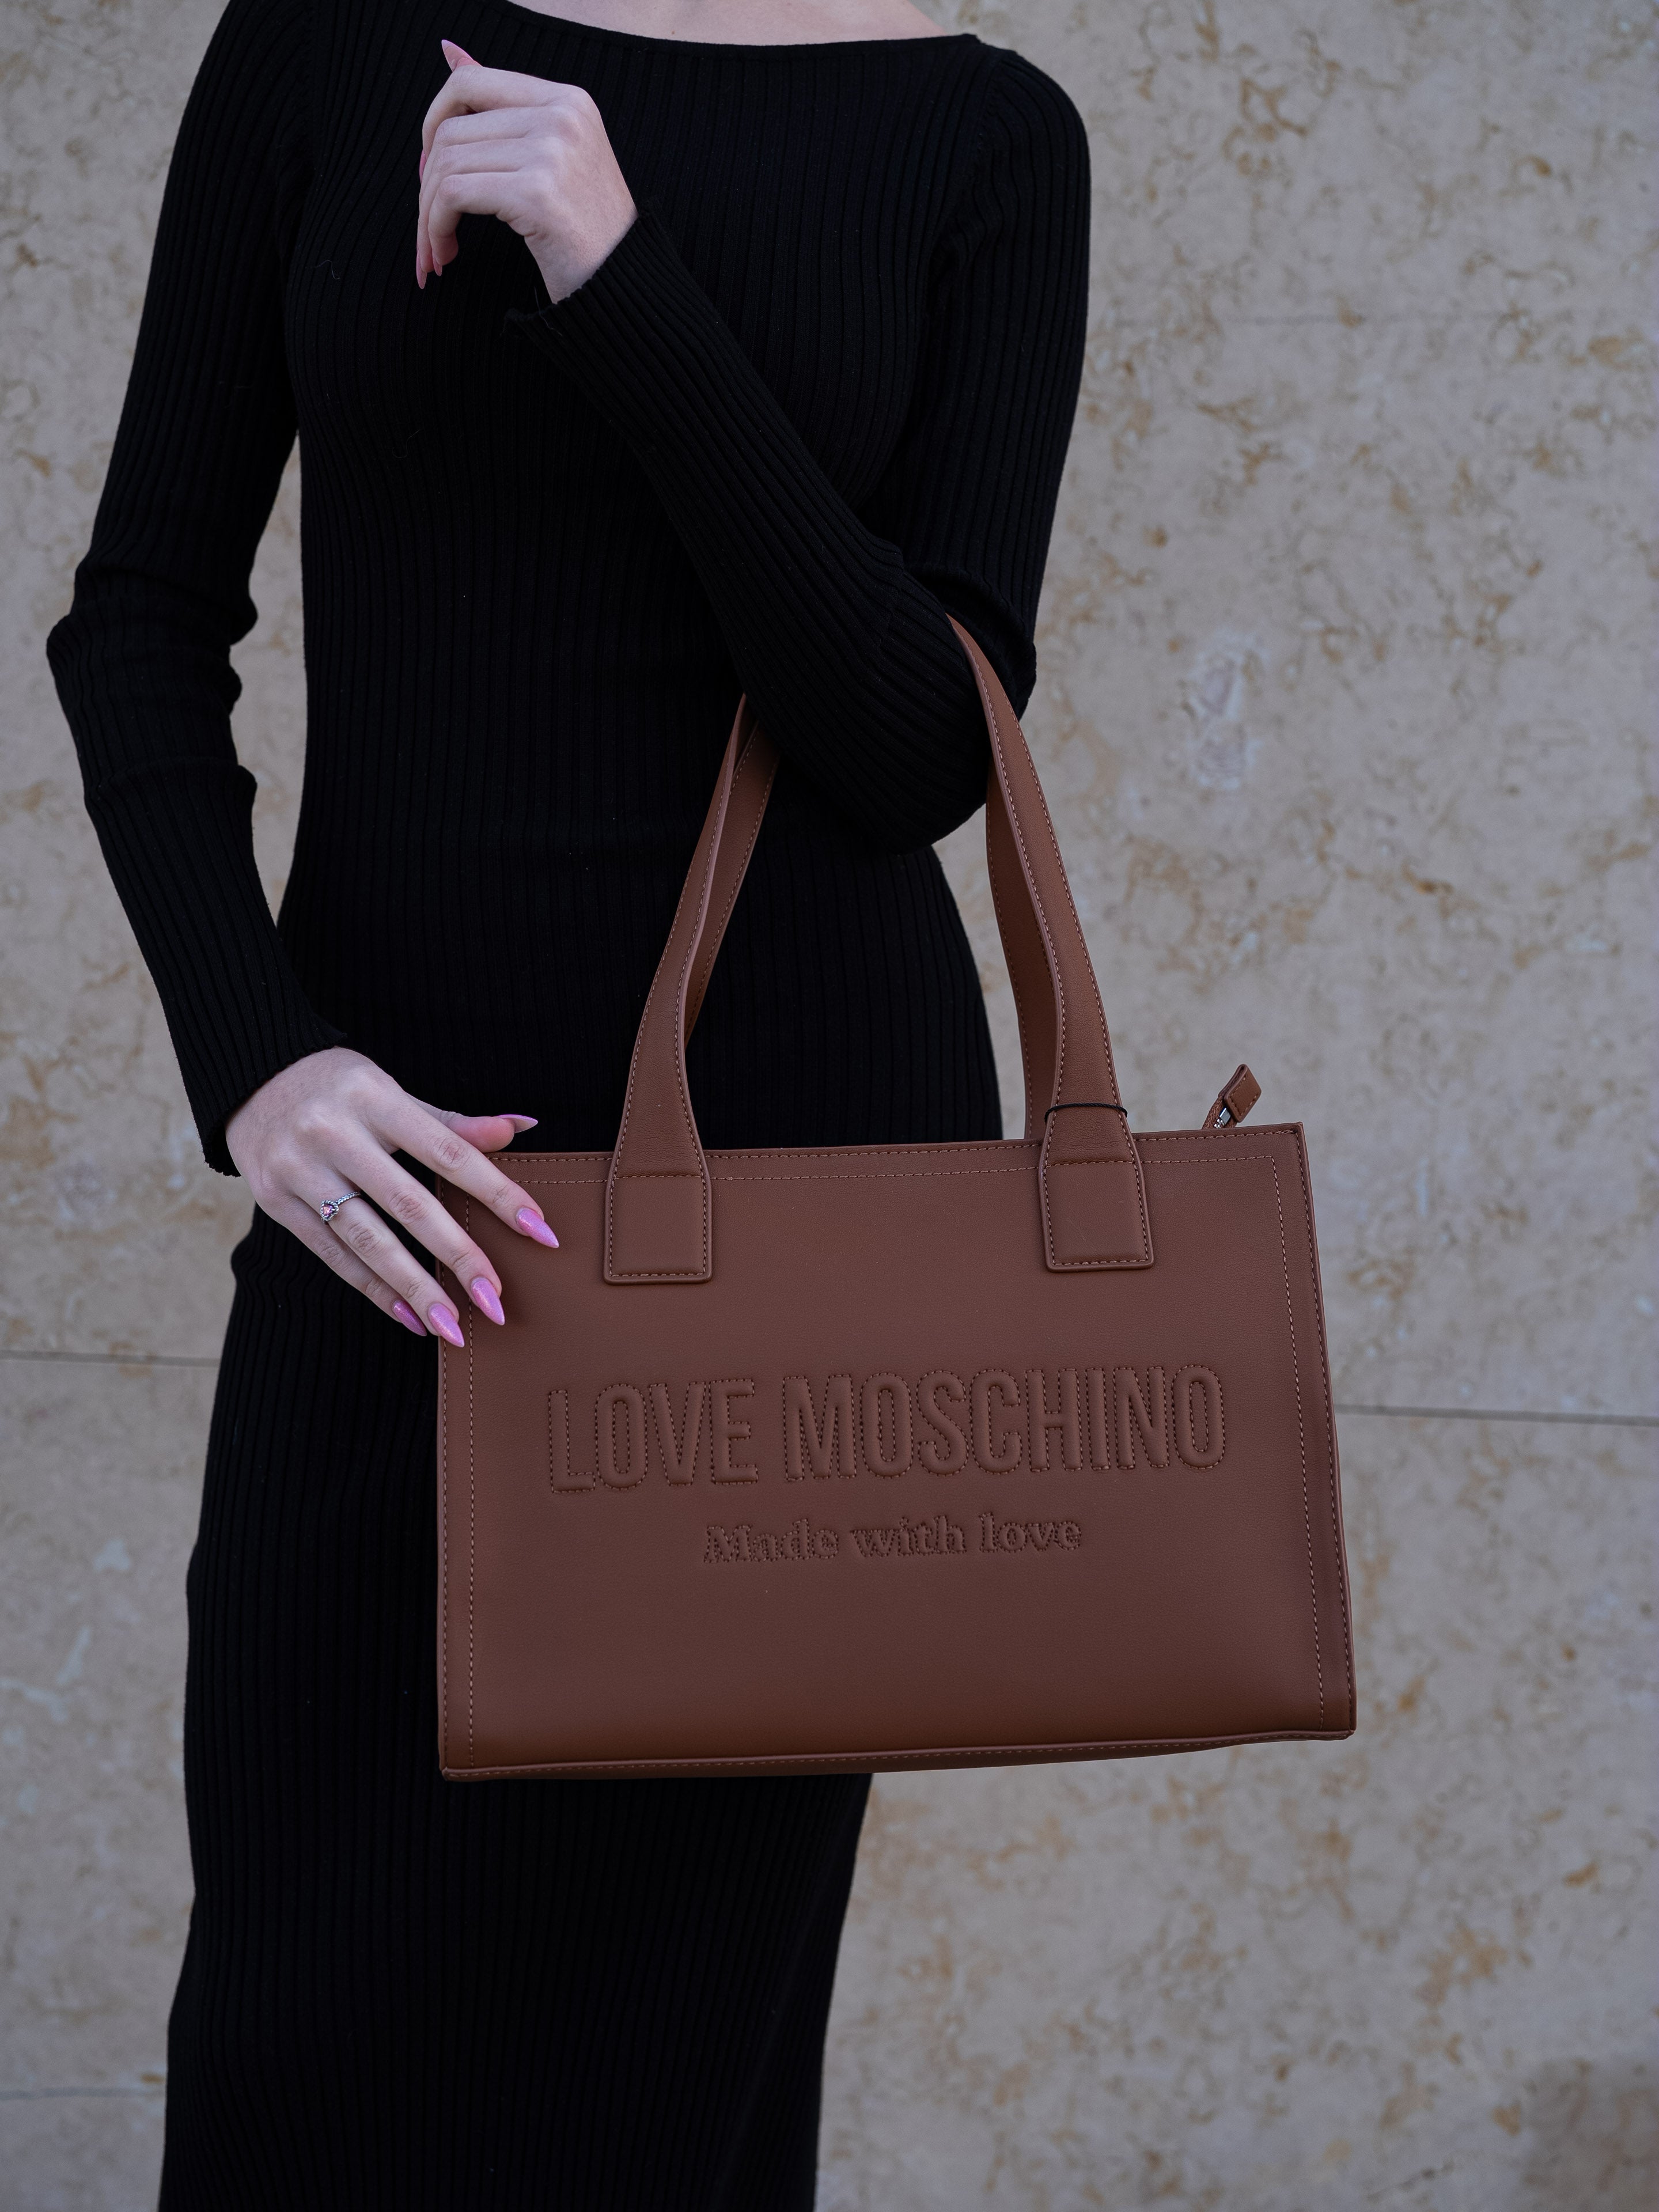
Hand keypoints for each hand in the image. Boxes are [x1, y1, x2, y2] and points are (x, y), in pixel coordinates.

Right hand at [224, 1045, 558, 1343]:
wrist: (249, 1075)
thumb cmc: (338, 1087)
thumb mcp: (392, 1090)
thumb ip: (451, 1121)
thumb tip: (520, 1128)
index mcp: (375, 1097)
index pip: (449, 1151)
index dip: (497, 1192)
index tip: (538, 1230)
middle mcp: (334, 1132)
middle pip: (408, 1204)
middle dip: (457, 1257)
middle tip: (496, 1301)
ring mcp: (300, 1169)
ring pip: (367, 1239)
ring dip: (414, 1289)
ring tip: (453, 1327)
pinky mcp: (277, 1202)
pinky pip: (332, 1255)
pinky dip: (373, 1289)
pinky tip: (408, 1316)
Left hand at [416, 40, 636, 300]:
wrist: (622, 286)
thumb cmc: (585, 232)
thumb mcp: (553, 157)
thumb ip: (504, 109)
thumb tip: (448, 52)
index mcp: (566, 99)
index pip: (472, 83)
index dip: (435, 121)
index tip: (431, 166)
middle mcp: (560, 116)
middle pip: (451, 130)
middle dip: (427, 182)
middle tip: (431, 223)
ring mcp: (551, 152)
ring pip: (447, 164)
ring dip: (429, 214)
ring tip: (437, 248)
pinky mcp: (536, 194)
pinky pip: (454, 196)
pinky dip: (437, 227)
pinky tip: (447, 251)